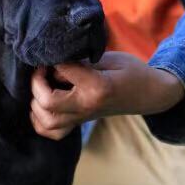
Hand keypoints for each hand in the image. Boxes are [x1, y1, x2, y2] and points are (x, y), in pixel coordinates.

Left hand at [30, 51, 184, 140]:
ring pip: (47, 122)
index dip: (53, 58)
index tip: (54, 50)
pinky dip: (40, 121)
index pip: (62, 71)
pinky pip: (53, 133)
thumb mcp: (110, 58)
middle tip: (41, 69)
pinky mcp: (80, 123)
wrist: (149, 94)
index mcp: (97, 87)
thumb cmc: (131, 71)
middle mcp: (87, 106)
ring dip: (36, 103)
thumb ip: (82, 62)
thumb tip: (54, 64)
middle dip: (36, 84)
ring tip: (41, 87)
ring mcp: (83, 118)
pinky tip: (40, 106)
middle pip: (48, 103)